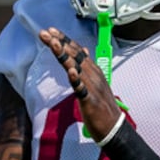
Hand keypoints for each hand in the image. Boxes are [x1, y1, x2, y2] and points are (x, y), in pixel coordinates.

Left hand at [38, 28, 121, 142]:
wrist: (114, 128)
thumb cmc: (102, 107)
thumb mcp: (95, 83)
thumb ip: (88, 67)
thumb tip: (83, 50)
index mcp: (94, 71)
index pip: (77, 51)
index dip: (64, 40)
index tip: (51, 32)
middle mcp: (94, 76)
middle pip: (75, 56)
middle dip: (60, 43)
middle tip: (46, 33)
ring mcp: (93, 88)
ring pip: (77, 68)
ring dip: (65, 56)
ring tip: (54, 44)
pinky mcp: (91, 101)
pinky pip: (83, 89)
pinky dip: (77, 80)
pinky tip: (71, 72)